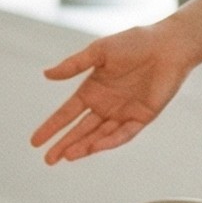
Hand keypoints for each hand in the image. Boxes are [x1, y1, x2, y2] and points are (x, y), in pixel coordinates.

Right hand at [31, 23, 196, 163]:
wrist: (167, 46)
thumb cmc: (133, 43)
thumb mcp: (98, 52)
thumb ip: (73, 65)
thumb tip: (46, 75)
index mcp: (92, 90)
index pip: (67, 113)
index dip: (52, 127)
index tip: (35, 141)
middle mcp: (105, 105)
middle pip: (80, 130)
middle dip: (64, 144)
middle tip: (48, 159)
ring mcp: (123, 113)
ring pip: (99, 135)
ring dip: (84, 146)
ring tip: (66, 156)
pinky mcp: (142, 117)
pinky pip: (123, 133)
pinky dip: (109, 141)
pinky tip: (94, 147)